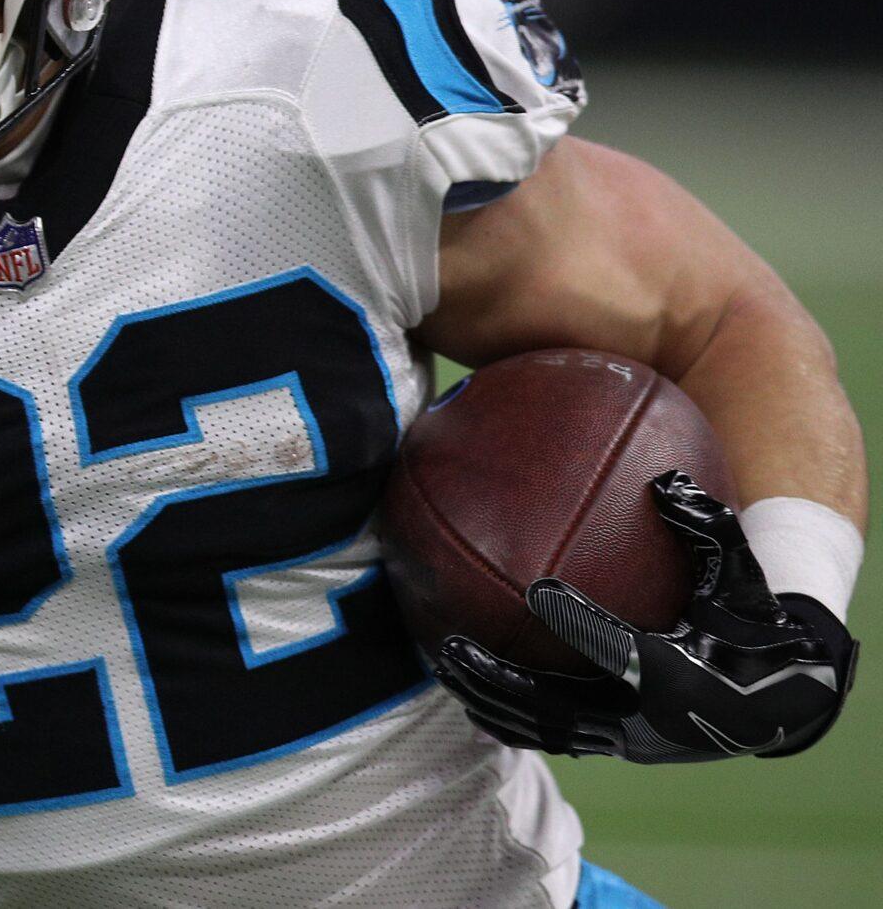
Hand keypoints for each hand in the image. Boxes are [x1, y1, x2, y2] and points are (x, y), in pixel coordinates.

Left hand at [432, 470, 858, 761]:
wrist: (783, 696)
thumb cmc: (753, 625)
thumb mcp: (741, 576)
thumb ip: (707, 527)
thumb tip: (666, 476)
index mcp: (682, 677)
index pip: (622, 648)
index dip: (580, 622)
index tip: (538, 590)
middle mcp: (649, 721)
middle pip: (560, 709)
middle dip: (501, 682)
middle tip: (449, 646)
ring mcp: (630, 742)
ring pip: (547, 731)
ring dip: (491, 702)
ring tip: (442, 666)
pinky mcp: (619, 748)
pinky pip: (554, 737)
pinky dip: (511, 717)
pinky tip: (467, 690)